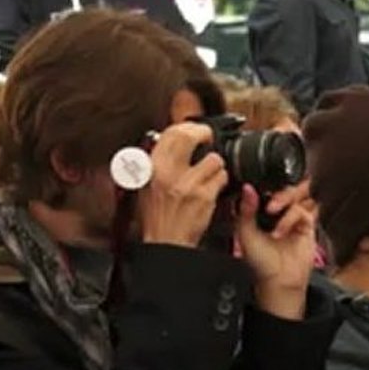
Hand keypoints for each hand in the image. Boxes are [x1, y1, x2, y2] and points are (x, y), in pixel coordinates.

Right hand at [138, 124, 227, 247]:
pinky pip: (221, 177)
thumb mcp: (147, 185)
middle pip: (189, 136)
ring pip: (213, 158)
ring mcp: (187, 184)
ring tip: (209, 174)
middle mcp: (168, 173)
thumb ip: (157, 161)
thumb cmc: (158, 217)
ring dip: (215, 165)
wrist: (167, 242)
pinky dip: (221, 181)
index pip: (171, 133)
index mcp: (152, 167)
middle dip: (203, 134)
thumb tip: (170, 140)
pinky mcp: (203, 196)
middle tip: (208, 139)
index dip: (187, 127)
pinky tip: (213, 188)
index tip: (195, 130)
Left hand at [236, 183, 316, 320]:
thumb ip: (245, 210)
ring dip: (284, 199)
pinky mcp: (307, 224)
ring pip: (295, 195)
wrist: (278, 280)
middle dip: (276, 192)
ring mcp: (293, 217)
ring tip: (272, 211)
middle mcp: (279, 212)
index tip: (255, 188)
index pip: (266, 189)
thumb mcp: (245, 233)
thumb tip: (247, 188)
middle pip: (284, 187)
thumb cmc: (260, 262)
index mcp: (262, 211)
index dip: (263, 186)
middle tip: (268, 203)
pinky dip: (290, 217)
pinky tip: (280, 231)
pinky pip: (302, 211)